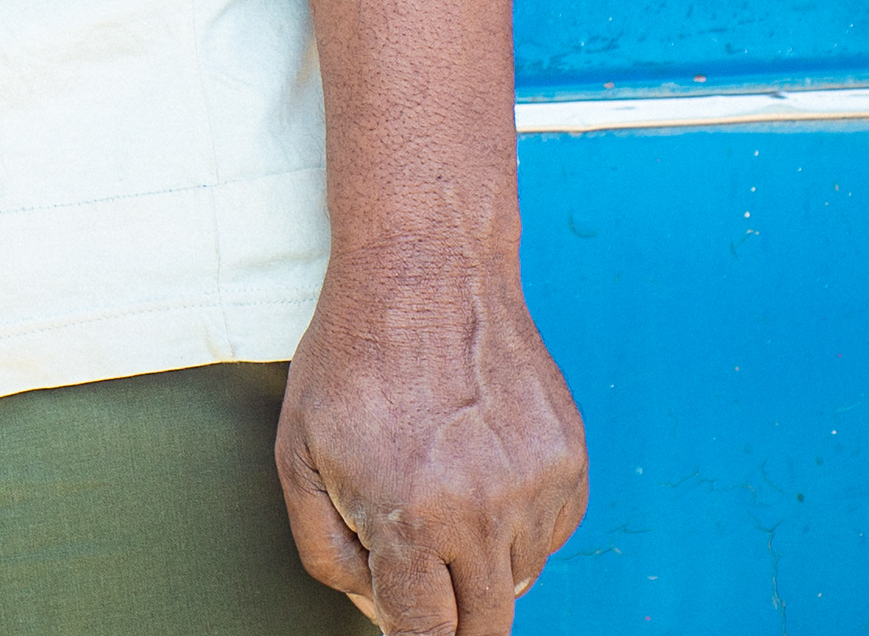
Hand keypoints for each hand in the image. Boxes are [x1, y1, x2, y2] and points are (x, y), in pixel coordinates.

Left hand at [275, 248, 587, 632]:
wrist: (425, 270)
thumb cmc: (353, 359)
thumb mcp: (299, 455)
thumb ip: (328, 552)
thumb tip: (374, 609)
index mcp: (413, 520)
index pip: (425, 635)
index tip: (408, 626)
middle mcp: (485, 513)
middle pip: (485, 625)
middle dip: (452, 620)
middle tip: (425, 582)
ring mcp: (536, 486)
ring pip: (520, 579)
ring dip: (482, 563)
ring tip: (440, 491)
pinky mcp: (569, 461)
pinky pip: (550, 533)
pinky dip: (517, 524)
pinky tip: (478, 470)